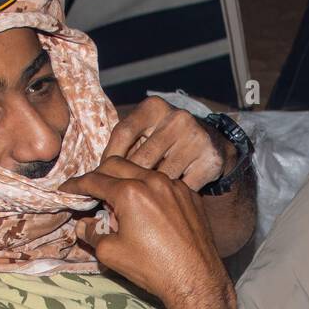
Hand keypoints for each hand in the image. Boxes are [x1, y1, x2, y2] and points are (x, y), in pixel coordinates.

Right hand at [60, 156, 229, 306]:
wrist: (196, 280)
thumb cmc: (153, 268)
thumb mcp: (111, 253)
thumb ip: (92, 233)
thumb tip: (84, 224)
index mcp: (130, 192)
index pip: (94, 180)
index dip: (76, 185)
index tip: (66, 189)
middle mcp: (154, 181)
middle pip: (117, 165)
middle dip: (99, 176)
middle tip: (90, 192)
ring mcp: (176, 186)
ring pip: (143, 172)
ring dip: (126, 182)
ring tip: (121, 206)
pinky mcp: (191, 196)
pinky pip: (164, 185)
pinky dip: (150, 191)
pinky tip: (148, 211)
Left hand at [102, 96, 232, 190]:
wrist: (212, 144)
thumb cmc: (166, 141)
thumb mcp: (146, 132)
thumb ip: (125, 146)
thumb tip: (96, 173)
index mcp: (154, 107)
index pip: (123, 133)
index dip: (108, 158)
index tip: (100, 177)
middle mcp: (177, 118)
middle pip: (141, 159)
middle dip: (128, 182)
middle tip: (119, 198)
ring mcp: (196, 139)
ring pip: (161, 177)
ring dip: (151, 193)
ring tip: (145, 201)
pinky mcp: (210, 160)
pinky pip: (182, 188)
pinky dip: (174, 197)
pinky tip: (170, 199)